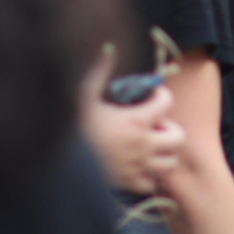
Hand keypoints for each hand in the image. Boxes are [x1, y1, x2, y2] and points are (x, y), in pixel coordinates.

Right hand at [79, 48, 184, 193]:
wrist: (54, 165)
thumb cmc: (68, 127)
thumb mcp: (81, 97)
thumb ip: (98, 72)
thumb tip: (108, 48)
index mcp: (135, 120)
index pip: (167, 102)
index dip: (162, 96)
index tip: (151, 96)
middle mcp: (143, 145)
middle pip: (179, 137)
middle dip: (170, 129)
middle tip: (153, 126)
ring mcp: (138, 167)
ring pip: (170, 164)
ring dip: (164, 154)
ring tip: (148, 146)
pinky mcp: (128, 185)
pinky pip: (152, 184)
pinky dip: (148, 177)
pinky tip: (135, 166)